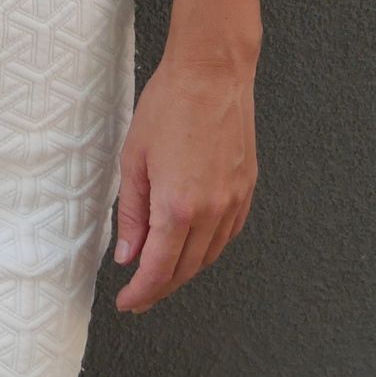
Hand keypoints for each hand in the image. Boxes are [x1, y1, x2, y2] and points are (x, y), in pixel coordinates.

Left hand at [112, 49, 257, 312]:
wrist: (212, 73)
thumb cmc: (168, 106)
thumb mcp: (134, 159)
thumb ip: (131, 213)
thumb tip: (128, 254)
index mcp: (178, 207)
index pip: (158, 269)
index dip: (141, 293)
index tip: (127, 303)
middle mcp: (212, 212)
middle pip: (185, 269)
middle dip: (160, 287)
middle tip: (139, 295)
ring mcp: (234, 202)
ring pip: (209, 256)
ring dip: (184, 271)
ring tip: (161, 273)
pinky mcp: (247, 189)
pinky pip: (227, 234)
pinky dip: (208, 249)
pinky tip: (192, 245)